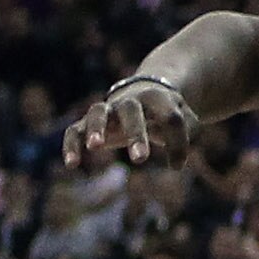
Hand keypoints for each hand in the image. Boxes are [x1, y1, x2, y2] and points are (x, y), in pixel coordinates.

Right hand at [60, 78, 196, 165]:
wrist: (144, 92)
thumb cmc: (167, 113)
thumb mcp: (185, 119)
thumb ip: (187, 133)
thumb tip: (176, 162)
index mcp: (158, 98)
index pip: (170, 118)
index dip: (177, 143)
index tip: (177, 167)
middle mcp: (130, 101)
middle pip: (131, 111)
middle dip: (136, 133)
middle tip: (141, 159)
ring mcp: (107, 110)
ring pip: (97, 112)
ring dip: (96, 127)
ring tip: (95, 146)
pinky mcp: (89, 124)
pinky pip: (75, 130)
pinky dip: (71, 144)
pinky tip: (71, 164)